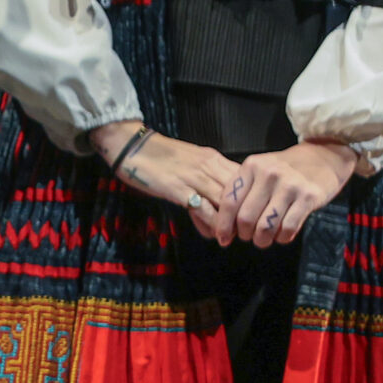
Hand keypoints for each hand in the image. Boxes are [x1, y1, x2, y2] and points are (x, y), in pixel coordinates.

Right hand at [92, 119, 245, 241]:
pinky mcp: (178, 189)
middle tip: (246, 232)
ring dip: (231, 224)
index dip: (252, 200)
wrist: (130, 144)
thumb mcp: (190, 162)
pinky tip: (213, 234)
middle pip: (240, 194)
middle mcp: (208, 166)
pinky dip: (212, 225)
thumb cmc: (158, 155)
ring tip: (231, 238)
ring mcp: (194, 177)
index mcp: (213, 158)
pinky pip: (204, 210)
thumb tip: (219, 205)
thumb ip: (206, 179)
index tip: (251, 216)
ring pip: (225, 203)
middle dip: (245, 215)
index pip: (246, 180)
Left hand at [232, 141, 356, 247]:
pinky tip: (281, 236)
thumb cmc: (286, 168)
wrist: (322, 157)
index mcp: (251, 167)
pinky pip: (289, 227)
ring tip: (262, 240)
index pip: (230, 201)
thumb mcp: (260, 169)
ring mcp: (289, 186)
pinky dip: (282, 238)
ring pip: (266, 225)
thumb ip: (244, 191)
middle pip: (246, 217)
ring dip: (262, 239)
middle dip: (244, 234)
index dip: (223, 224)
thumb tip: (226, 223)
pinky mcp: (308, 197)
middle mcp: (268, 174)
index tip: (222, 237)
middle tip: (248, 238)